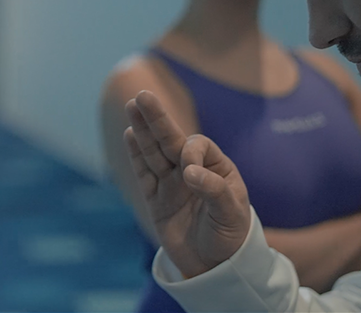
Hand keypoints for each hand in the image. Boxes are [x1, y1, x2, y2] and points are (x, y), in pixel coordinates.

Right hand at [124, 90, 251, 277]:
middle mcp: (192, 170)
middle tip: (143, 96)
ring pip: (154, 152)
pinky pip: (144, 173)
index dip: (190, 153)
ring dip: (142, 130)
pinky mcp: (156, 199)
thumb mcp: (231, 214)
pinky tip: (129, 134)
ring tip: (132, 105)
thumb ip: (213, 190)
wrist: (214, 266)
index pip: (197, 147)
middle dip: (157, 119)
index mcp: (216, 167)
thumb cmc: (230, 237)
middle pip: (171, 140)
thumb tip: (188, 172)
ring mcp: (171, 183)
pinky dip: (136, 155)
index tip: (188, 175)